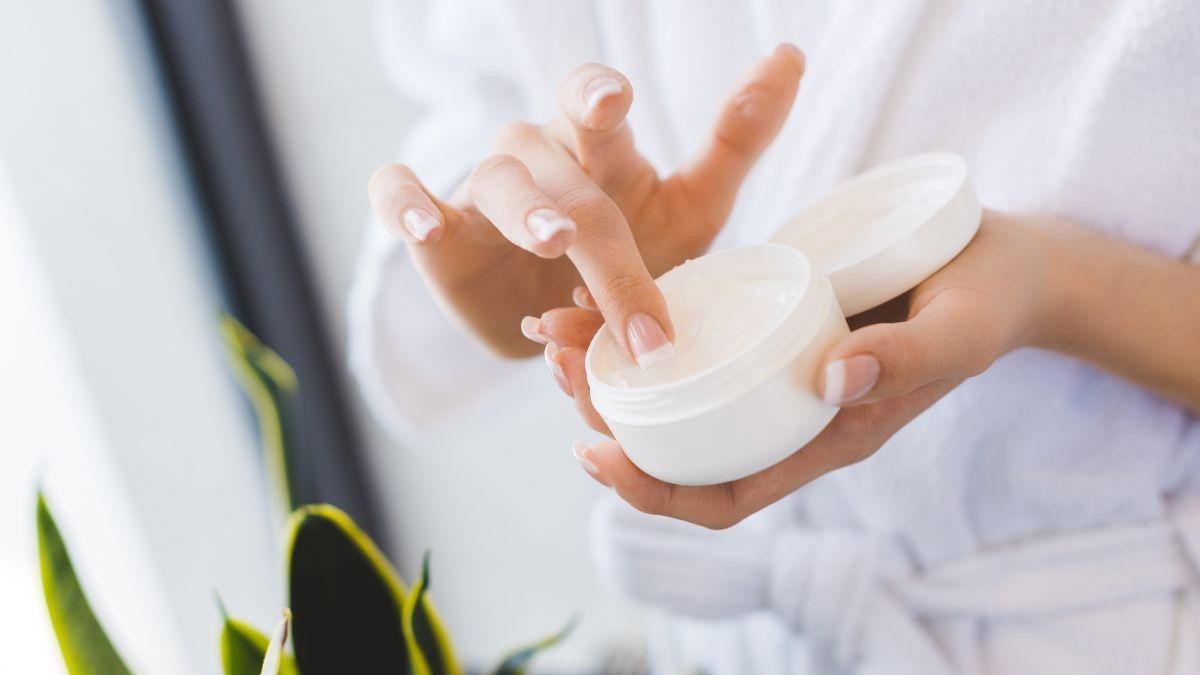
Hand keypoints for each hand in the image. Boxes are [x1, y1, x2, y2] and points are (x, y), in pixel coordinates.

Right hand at [368, 45, 804, 361]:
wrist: (558, 325)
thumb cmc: (628, 253)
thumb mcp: (691, 207)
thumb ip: (736, 138)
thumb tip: (792, 56)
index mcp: (597, 148)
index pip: (591, 100)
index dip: (597, 95)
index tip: (614, 103)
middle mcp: (540, 158)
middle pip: (556, 164)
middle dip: (581, 210)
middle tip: (586, 240)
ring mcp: (484, 193)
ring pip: (497, 181)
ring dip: (523, 210)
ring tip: (552, 241)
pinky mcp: (440, 235)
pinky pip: (401, 198)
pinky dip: (406, 206)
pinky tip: (426, 227)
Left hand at [535, 210, 1063, 528]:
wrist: (1010, 266)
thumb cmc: (990, 303)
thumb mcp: (962, 328)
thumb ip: (911, 357)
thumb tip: (832, 378)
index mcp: (830, 436)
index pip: (727, 494)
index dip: (655, 492)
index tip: (593, 455)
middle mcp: (794, 413)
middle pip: (683, 446)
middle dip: (611, 419)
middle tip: (557, 367)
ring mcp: (782, 370)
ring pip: (682, 394)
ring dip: (616, 372)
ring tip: (560, 331)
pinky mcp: (777, 324)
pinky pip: (703, 338)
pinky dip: (651, 324)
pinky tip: (612, 292)